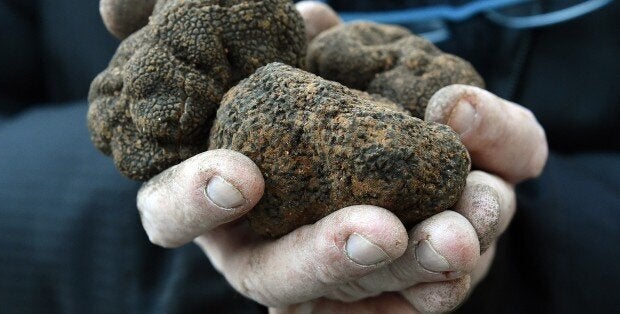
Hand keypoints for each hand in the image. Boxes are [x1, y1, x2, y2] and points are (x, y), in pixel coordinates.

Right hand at [136, 83, 546, 312]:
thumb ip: (314, 49)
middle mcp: (259, 249)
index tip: (239, 178)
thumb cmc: (334, 103)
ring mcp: (318, 280)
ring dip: (408, 270)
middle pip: (274, 275)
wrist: (388, 152)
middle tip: (384, 233)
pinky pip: (395, 310)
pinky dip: (432, 288)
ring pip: (348, 296)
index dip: (190, 202)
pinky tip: (463, 260)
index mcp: (221, 194)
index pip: (170, 212)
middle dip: (329, 256)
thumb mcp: (324, 66)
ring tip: (459, 234)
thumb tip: (315, 18)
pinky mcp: (371, 297)